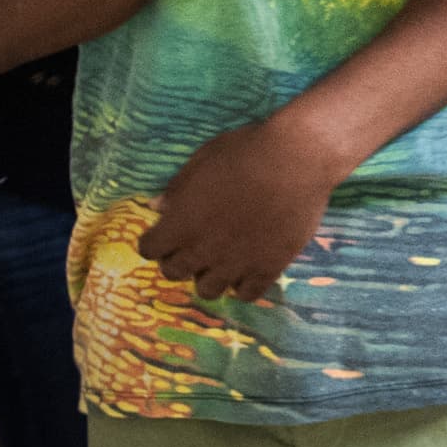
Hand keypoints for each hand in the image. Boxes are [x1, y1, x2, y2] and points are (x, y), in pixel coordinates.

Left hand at [139, 114, 347, 303]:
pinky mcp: (268, 268)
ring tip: (222, 261)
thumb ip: (178, 187)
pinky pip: (247, 294)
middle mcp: (202, 251)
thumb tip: (157, 206)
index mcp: (180, 224)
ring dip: (209, 276)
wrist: (297, 160)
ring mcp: (236, 263)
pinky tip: (249, 269)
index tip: (167, 231)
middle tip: (194, 245)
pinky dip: (244, 285)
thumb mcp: (204, 158)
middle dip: (179, 259)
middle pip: (174, 272)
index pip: (149, 249)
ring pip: (208, 290)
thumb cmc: (246, 152)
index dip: (156, 240)